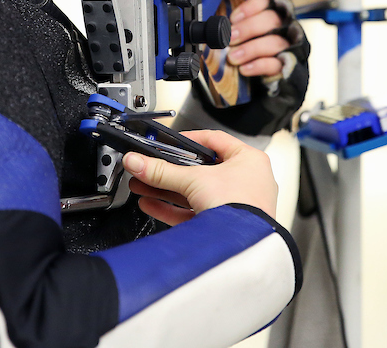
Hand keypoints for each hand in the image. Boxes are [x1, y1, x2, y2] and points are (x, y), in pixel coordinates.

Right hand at [123, 130, 278, 225]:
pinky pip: (194, 213)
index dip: (189, 140)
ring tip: (143, 186)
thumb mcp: (195, 180)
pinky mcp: (223, 226)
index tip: (169, 143)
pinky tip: (152, 205)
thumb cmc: (239, 206)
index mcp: (248, 160)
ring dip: (167, 189)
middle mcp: (245, 182)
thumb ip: (162, 171)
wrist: (243, 247)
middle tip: (150, 167)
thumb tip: (138, 162)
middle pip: (200, 170)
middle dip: (169, 170)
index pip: (215, 140)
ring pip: (194, 193)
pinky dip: (172, 209)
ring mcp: (234, 205)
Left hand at [226, 0, 287, 76]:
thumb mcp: (242, 35)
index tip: (233, 19)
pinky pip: (275, 64)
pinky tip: (244, 69)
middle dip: (248, 27)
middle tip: (230, 37)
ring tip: (233, 57)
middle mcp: (284, 27)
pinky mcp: (287, 66)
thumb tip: (218, 27)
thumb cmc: (248, 49)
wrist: (260, 79)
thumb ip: (235, 27)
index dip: (250, 7)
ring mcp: (288, 47)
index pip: (265, 1)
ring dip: (251, 49)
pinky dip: (258, 65)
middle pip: (272, 19)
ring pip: (275, 42)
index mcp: (271, 14)